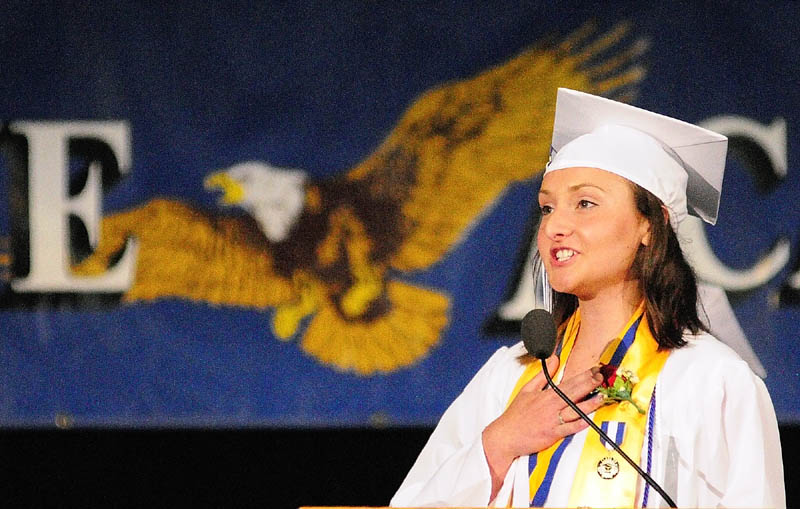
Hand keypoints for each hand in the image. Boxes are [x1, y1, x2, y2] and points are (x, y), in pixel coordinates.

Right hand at [482, 357, 604, 497]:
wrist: (506, 435)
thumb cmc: (517, 414)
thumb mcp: (527, 389)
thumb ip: (543, 375)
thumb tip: (554, 359)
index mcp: (546, 395)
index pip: (568, 382)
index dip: (583, 376)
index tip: (595, 369)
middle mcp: (550, 406)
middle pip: (573, 393)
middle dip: (589, 384)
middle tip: (602, 377)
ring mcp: (552, 420)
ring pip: (573, 410)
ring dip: (588, 403)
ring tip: (601, 397)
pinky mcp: (551, 434)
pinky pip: (567, 429)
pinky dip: (577, 425)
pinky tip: (588, 421)